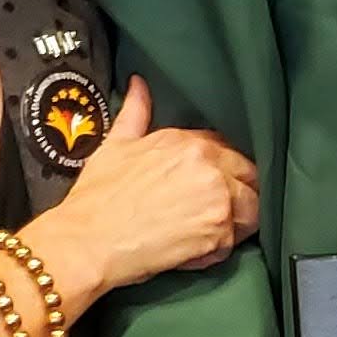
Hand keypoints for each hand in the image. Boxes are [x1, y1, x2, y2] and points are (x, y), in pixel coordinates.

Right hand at [26, 78, 258, 310]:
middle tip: (215, 215)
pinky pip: (231, 242)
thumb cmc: (96, 197)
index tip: (211, 187)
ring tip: (205, 237)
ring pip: (251, 210)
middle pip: (250, 176)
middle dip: (239, 195)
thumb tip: (139, 84)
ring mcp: (217, 195)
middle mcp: (208, 162)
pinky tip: (190, 253)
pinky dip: (214, 252)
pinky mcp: (218, 230)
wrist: (86, 240)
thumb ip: (135, 113)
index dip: (223, 171)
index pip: (228, 149)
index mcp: (186, 140)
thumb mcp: (114, 145)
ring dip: (233, 225)